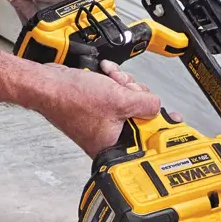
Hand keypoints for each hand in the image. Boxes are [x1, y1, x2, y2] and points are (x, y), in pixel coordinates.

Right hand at [32, 60, 161, 155]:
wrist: (47, 84)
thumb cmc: (71, 98)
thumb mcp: (119, 100)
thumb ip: (147, 104)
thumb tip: (157, 105)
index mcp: (113, 146)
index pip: (147, 139)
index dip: (159, 124)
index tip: (173, 118)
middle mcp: (108, 138)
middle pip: (139, 116)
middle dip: (136, 95)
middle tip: (128, 88)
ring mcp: (102, 122)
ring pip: (128, 102)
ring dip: (124, 85)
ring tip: (113, 79)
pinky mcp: (96, 108)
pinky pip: (115, 95)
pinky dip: (113, 83)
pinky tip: (107, 74)